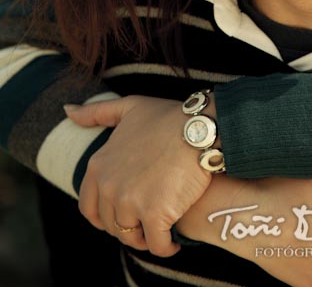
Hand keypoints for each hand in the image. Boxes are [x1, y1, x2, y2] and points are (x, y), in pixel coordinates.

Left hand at [65, 95, 211, 256]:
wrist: (199, 128)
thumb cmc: (168, 117)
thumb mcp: (129, 107)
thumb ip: (96, 113)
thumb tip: (67, 111)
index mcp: (99, 165)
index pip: (89, 208)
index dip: (106, 217)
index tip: (125, 214)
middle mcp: (109, 186)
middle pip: (112, 225)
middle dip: (129, 226)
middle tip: (148, 220)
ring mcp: (131, 201)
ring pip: (132, 237)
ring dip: (145, 238)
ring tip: (161, 231)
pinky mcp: (155, 214)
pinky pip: (156, 245)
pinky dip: (166, 247)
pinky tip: (174, 242)